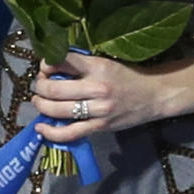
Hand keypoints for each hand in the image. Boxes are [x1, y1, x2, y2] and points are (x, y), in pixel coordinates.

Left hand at [30, 53, 170, 142]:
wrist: (154, 95)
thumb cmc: (129, 75)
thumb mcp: (107, 62)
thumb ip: (83, 64)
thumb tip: (54, 66)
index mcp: (98, 66)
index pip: (64, 61)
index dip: (47, 63)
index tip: (44, 66)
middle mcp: (97, 87)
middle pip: (55, 88)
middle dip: (40, 87)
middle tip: (38, 86)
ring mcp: (98, 110)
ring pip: (58, 110)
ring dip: (41, 106)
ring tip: (38, 101)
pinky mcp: (100, 127)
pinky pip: (70, 132)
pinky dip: (51, 132)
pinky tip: (41, 127)